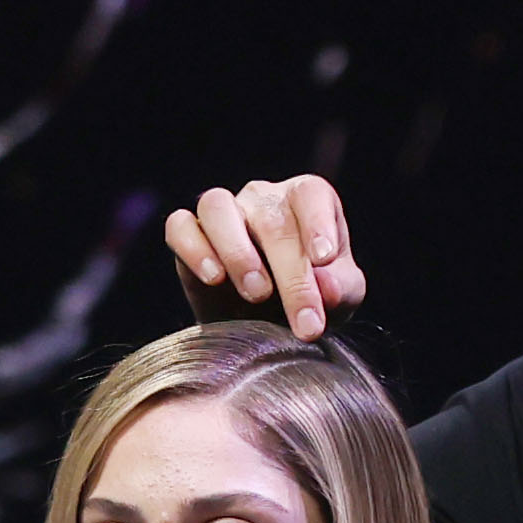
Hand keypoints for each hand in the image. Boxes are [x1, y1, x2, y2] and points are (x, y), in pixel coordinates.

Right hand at [159, 175, 364, 342]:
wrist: (269, 327)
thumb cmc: (313, 300)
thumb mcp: (341, 299)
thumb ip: (342, 288)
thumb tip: (327, 286)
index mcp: (306, 200)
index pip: (310, 195)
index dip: (317, 224)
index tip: (324, 260)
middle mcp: (263, 199)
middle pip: (271, 220)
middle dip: (291, 276)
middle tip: (304, 322)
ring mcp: (223, 213)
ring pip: (217, 206)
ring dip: (237, 251)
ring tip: (257, 293)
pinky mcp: (188, 236)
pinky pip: (180, 226)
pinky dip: (193, 249)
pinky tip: (214, 279)